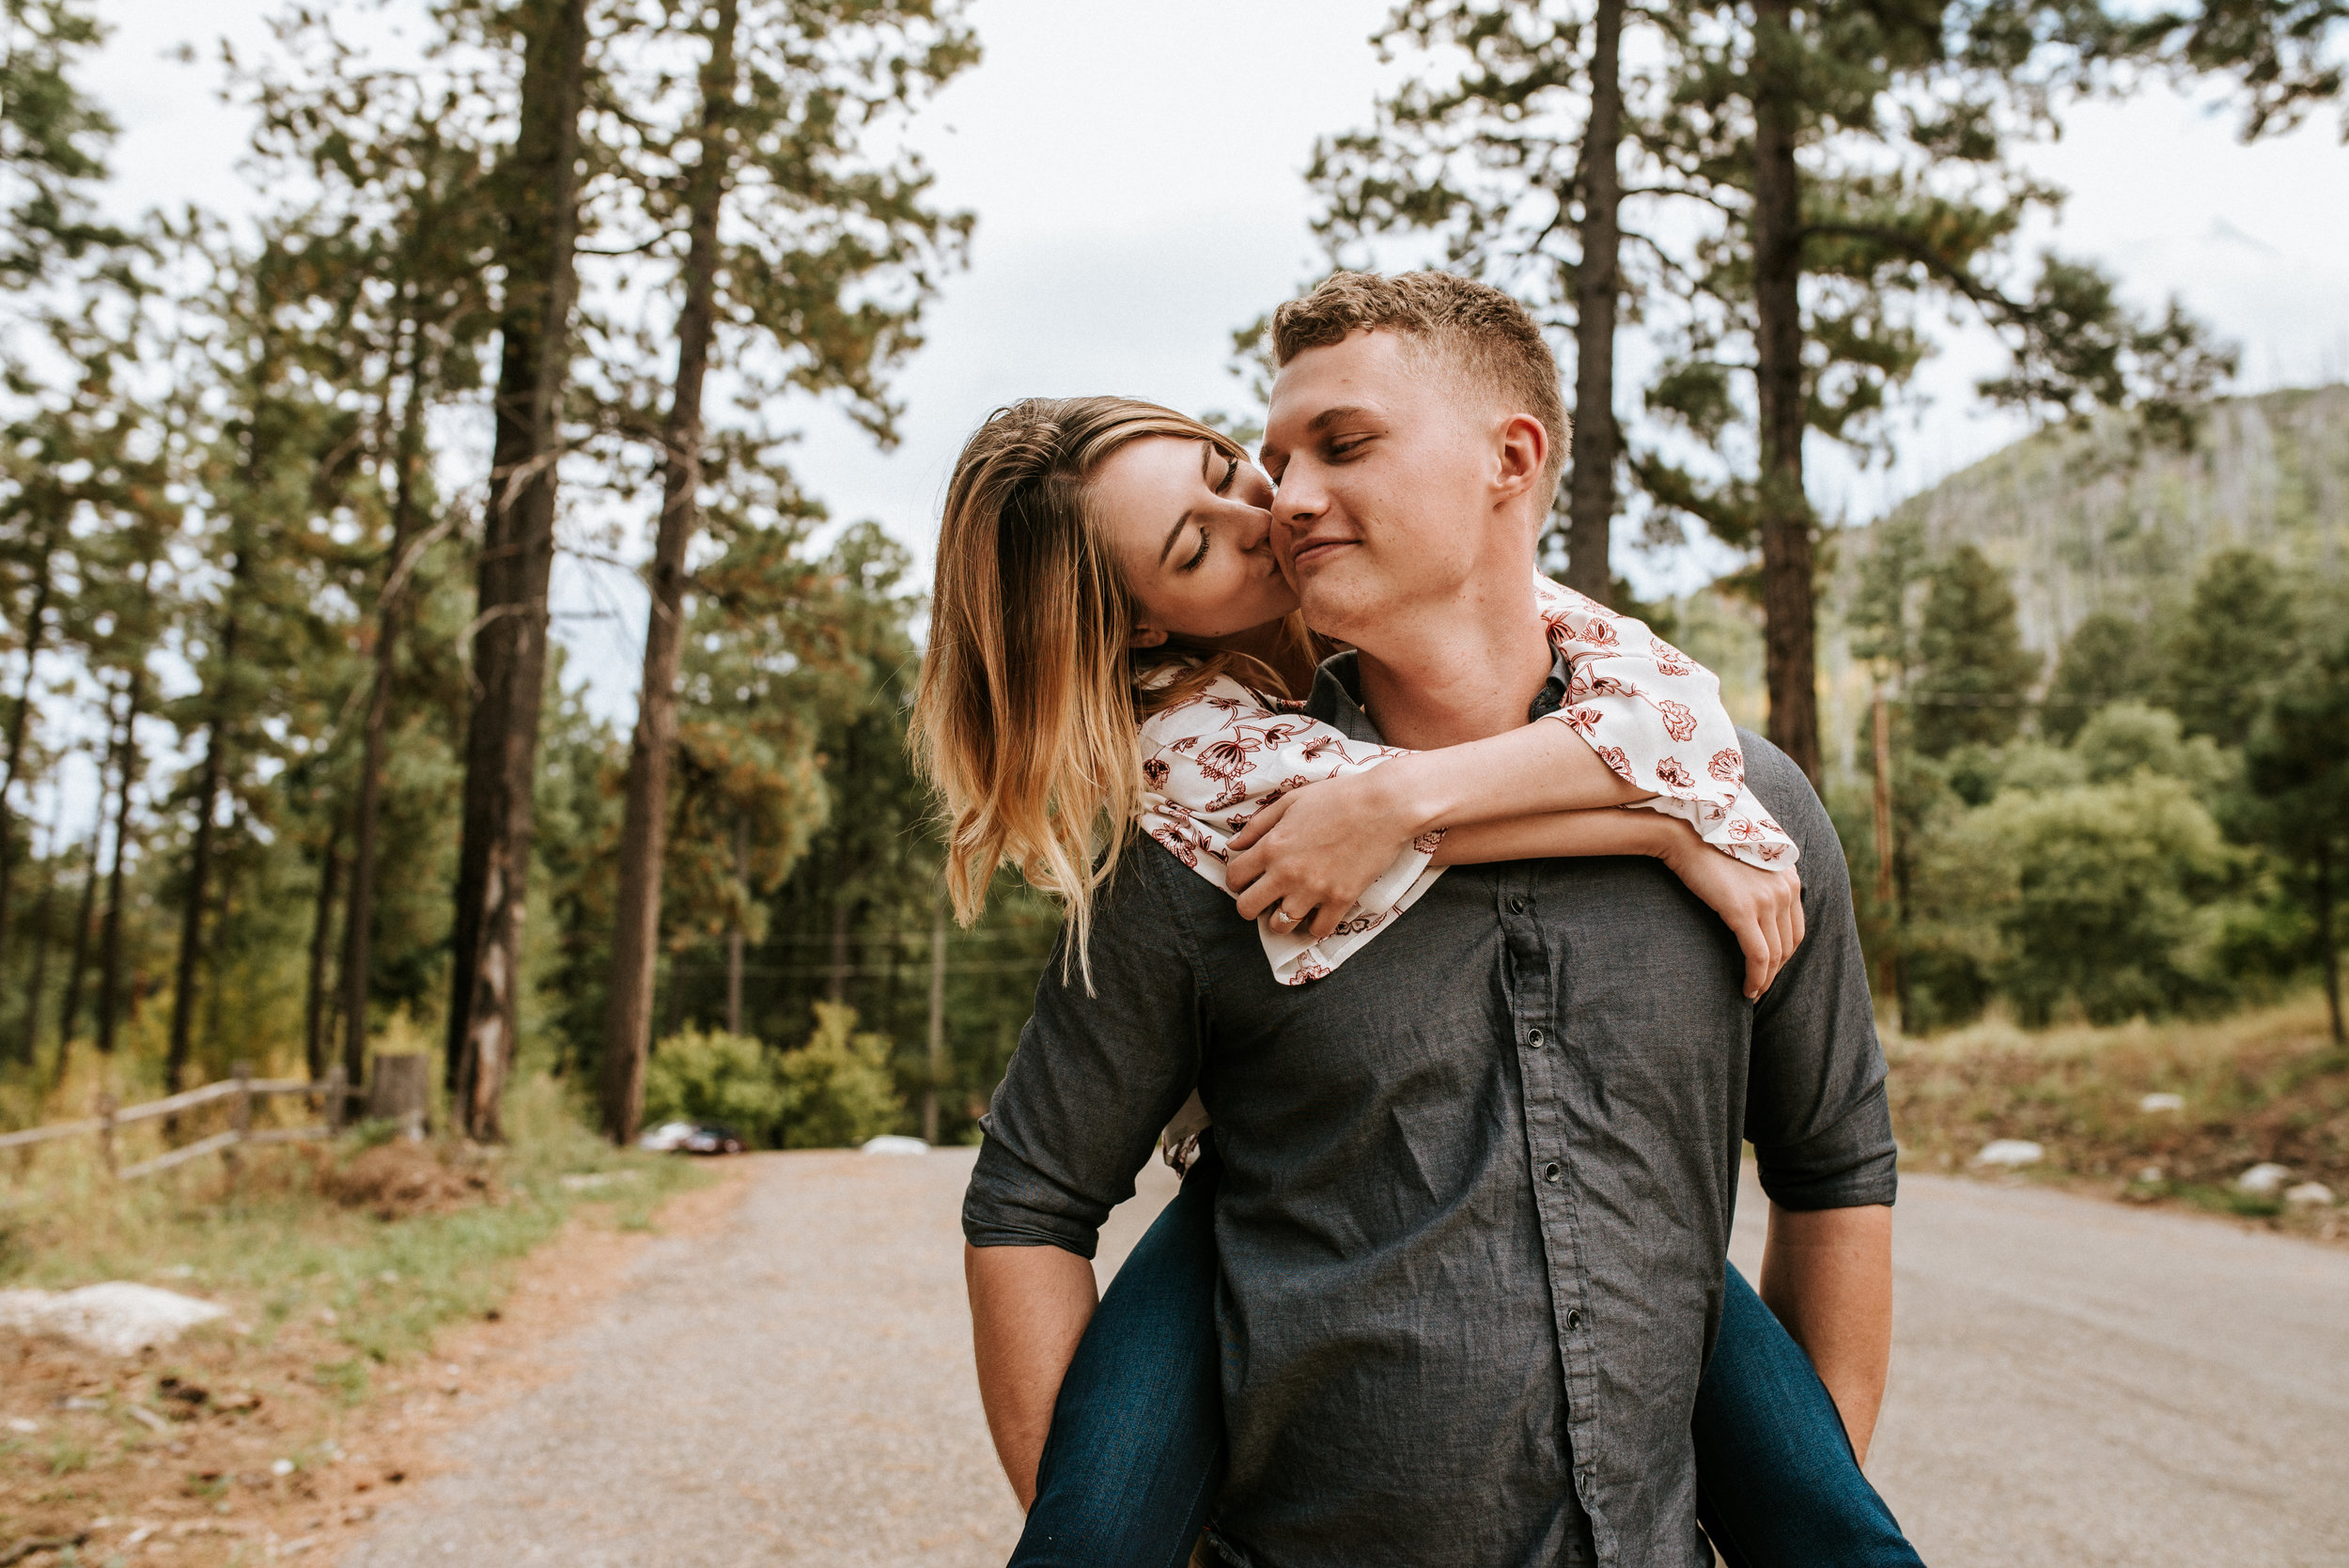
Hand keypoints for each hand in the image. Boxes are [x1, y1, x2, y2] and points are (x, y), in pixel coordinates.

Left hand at [1226, 771, 1421, 939]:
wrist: (1385, 805)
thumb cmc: (1338, 797)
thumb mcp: (1290, 801)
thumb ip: (1258, 825)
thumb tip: (1232, 846)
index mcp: (1271, 846)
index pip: (1234, 878)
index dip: (1237, 879)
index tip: (1250, 877)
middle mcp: (1287, 872)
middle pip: (1247, 908)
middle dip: (1251, 905)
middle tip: (1266, 897)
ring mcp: (1314, 889)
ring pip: (1280, 926)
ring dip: (1282, 918)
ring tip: (1294, 904)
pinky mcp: (1341, 900)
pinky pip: (1317, 930)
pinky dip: (1315, 925)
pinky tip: (1319, 911)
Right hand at [1652, 823, 1804, 998]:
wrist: (1685, 835)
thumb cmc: (1708, 849)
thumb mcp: (1747, 863)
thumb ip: (1762, 882)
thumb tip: (1758, 911)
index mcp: (1789, 877)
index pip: (1795, 928)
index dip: (1783, 954)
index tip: (1768, 968)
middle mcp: (1785, 888)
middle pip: (1789, 944)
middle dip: (1776, 971)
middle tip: (1759, 986)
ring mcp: (1767, 899)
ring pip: (1775, 954)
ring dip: (1766, 980)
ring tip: (1752, 992)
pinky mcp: (1744, 910)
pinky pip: (1758, 955)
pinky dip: (1756, 977)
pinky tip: (1747, 989)